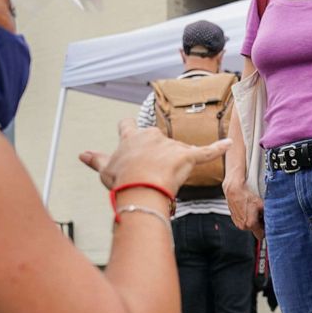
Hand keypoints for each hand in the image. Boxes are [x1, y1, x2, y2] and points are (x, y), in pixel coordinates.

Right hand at [80, 119, 231, 194]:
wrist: (140, 186)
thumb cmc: (122, 180)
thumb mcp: (105, 169)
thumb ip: (95, 159)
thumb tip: (81, 153)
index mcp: (132, 138)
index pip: (128, 127)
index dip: (128, 129)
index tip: (128, 128)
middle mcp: (152, 136)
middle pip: (156, 140)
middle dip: (155, 154)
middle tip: (149, 173)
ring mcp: (170, 145)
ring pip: (176, 151)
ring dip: (173, 164)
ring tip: (166, 181)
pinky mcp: (188, 155)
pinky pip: (206, 152)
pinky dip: (218, 148)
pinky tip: (230, 143)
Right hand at [224, 179, 264, 239]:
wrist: (234, 190)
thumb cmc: (247, 196)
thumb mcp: (262, 205)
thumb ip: (268, 215)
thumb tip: (274, 219)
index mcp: (251, 224)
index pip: (261, 236)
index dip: (266, 230)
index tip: (267, 224)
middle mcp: (243, 226)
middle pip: (255, 231)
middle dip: (259, 224)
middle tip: (261, 214)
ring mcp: (238, 223)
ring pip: (249, 226)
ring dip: (253, 221)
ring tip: (253, 210)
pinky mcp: (234, 219)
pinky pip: (243, 222)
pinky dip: (246, 218)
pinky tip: (248, 209)